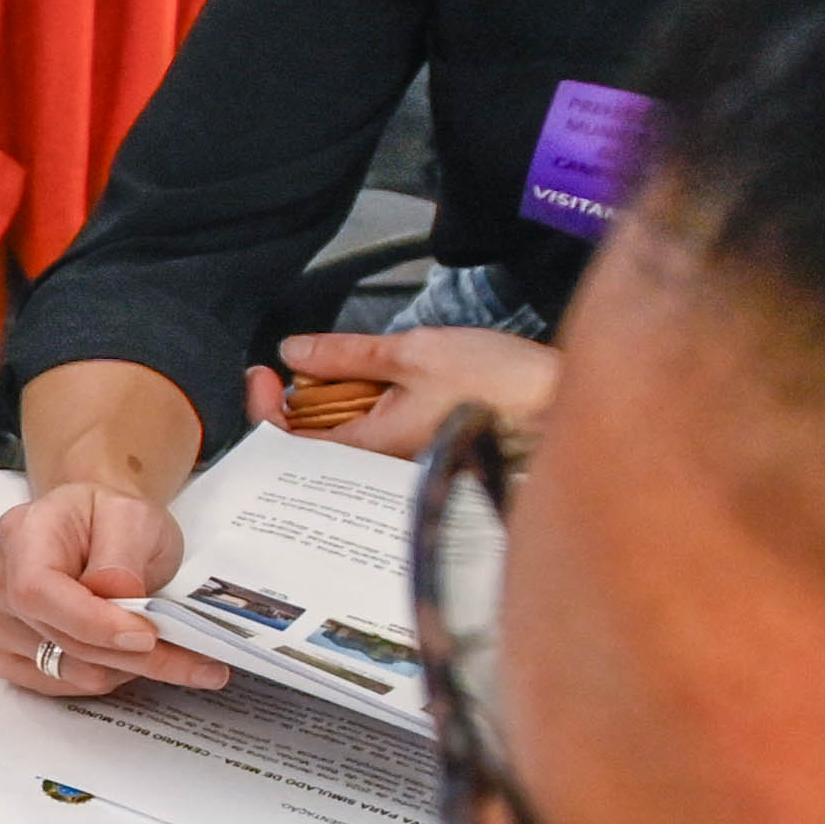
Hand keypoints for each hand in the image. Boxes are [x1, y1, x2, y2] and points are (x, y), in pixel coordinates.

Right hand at [0, 481, 222, 695]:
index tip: (146, 637)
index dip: (90, 623)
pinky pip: (53, 685)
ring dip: (123, 668)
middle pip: (57, 637)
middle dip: (131, 656)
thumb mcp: (134, 516)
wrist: (94, 529)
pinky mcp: (6, 652)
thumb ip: (122, 554)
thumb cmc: (111, 519)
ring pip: (62, 668)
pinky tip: (126, 658)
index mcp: (22, 533)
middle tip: (199, 664)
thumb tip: (114, 597)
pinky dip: (100, 677)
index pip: (38, 591)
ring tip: (166, 651)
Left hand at [256, 326, 559, 460]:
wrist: (564, 407)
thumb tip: (294, 352)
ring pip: (344, 439)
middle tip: (305, 364)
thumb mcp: (415, 353)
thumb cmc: (503, 386)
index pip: (288, 445)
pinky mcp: (423, 456)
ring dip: (336, 403)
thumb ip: (348, 355)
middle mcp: (381, 472)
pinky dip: (367, 409)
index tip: (260, 371)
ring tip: (351, 370)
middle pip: (311, 444)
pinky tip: (379, 385)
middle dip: (300, 403)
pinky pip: (376, 438)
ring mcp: (401, 467)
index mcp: (369, 452)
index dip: (264, 409)